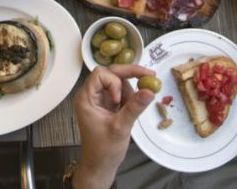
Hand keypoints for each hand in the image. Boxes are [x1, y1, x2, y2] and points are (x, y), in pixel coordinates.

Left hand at [72, 65, 155, 188]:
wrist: (100, 165)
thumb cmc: (104, 149)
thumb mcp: (120, 128)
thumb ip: (134, 108)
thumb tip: (150, 90)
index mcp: (86, 98)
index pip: (100, 74)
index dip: (113, 82)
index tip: (119, 100)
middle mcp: (91, 94)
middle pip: (111, 73)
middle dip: (130, 73)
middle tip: (150, 76)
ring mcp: (100, 98)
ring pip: (118, 81)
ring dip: (130, 89)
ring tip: (134, 107)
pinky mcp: (108, 104)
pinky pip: (121, 91)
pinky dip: (130, 96)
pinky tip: (133, 107)